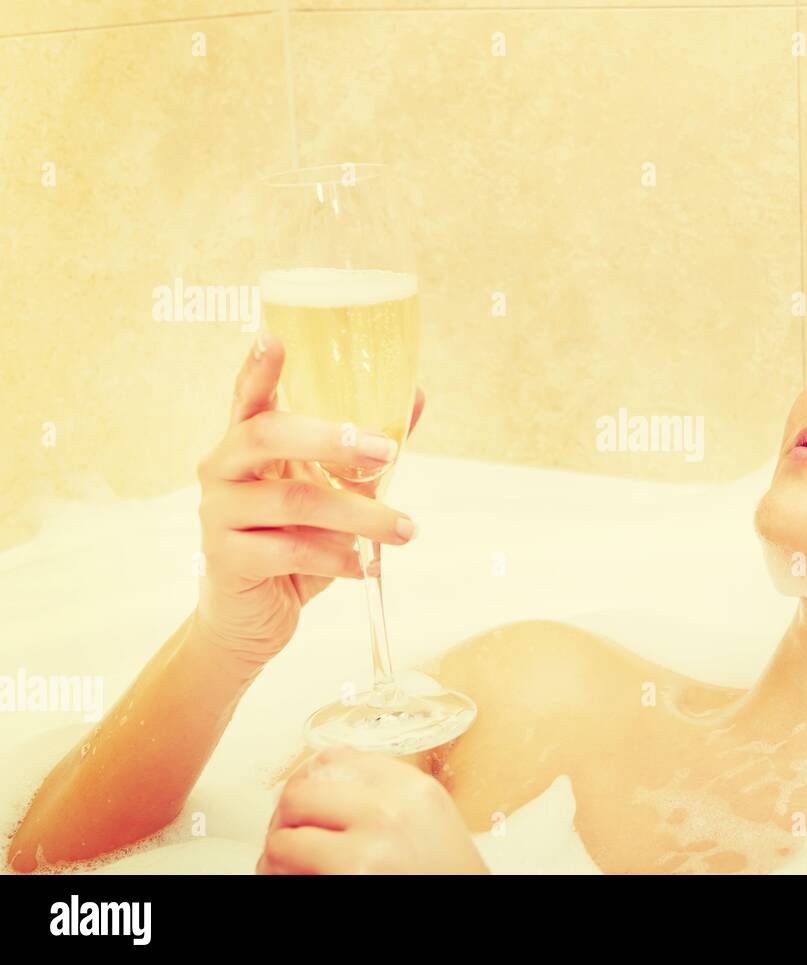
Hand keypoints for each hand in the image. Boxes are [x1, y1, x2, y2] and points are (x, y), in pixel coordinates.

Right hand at [193, 332, 425, 667]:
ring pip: (292, 500)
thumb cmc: (297, 540)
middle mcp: (223, 468)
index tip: (274, 337)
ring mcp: (218, 512)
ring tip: (405, 529)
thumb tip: (417, 396)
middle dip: (332, 438)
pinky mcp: (225, 557)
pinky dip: (337, 557)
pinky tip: (365, 566)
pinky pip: (287, 550)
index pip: (248, 395)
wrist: (256, 615)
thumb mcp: (335, 491)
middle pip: (267, 434)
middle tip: (387, 452)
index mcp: (247, 443)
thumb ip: (366, 451)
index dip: (258, 367)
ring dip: (360, 515)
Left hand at [257, 747, 488, 874]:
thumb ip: (384, 788)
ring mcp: (366, 853)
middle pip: (299, 794)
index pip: (332, 759)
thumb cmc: (446, 872)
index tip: (305, 798)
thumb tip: (318, 772)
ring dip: (278, 856)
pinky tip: (299, 880)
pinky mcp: (348, 882)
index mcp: (410, 787)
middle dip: (286, 819)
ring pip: (282, 840)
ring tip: (291, 867)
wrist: (469, 907)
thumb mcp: (428, 813)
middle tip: (289, 836)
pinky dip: (282, 879)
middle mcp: (388, 813)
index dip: (308, 779)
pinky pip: (286, 875)